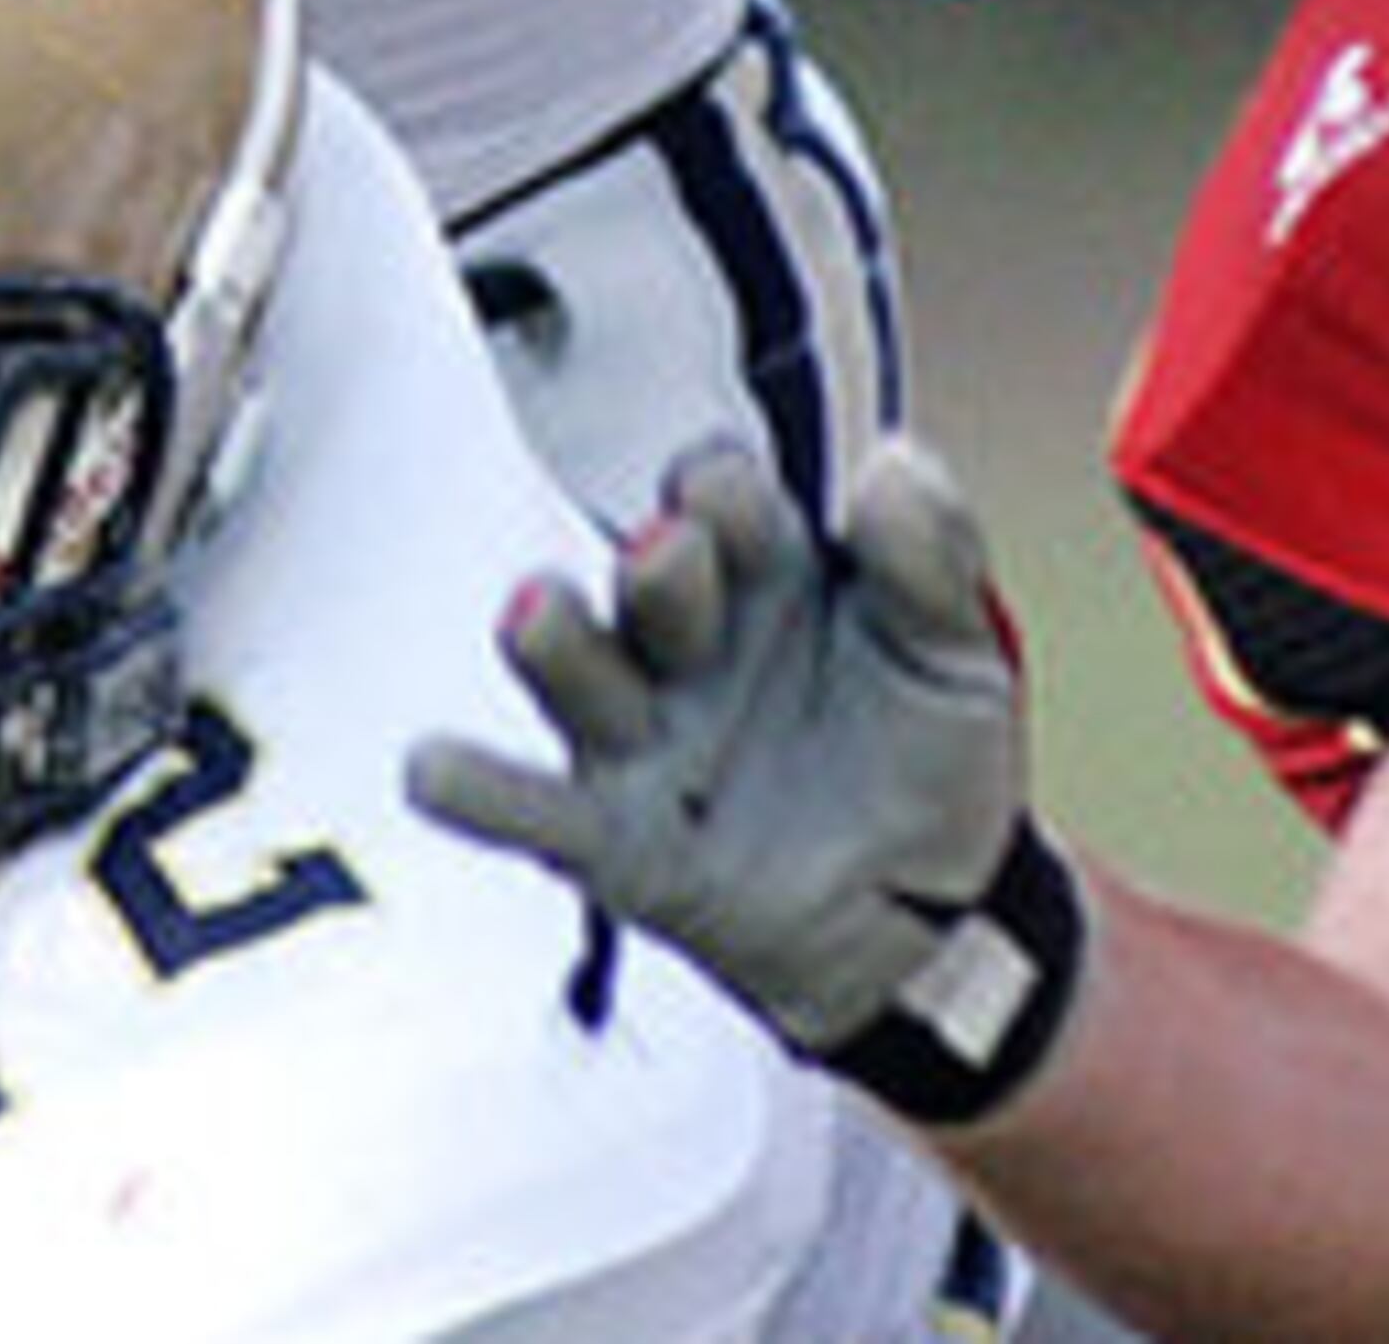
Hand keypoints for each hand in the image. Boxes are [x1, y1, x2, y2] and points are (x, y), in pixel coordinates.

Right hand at [407, 427, 1087, 1126]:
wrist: (937, 926)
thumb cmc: (928, 758)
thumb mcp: (954, 651)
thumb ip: (932, 555)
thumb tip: (895, 462)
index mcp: (764, 571)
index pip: (716, 493)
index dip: (722, 493)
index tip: (736, 509)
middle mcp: (689, 641)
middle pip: (647, 574)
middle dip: (658, 565)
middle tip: (670, 560)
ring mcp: (646, 739)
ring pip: (576, 668)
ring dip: (552, 638)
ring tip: (533, 613)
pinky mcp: (619, 843)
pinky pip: (534, 810)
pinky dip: (478, 790)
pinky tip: (434, 769)